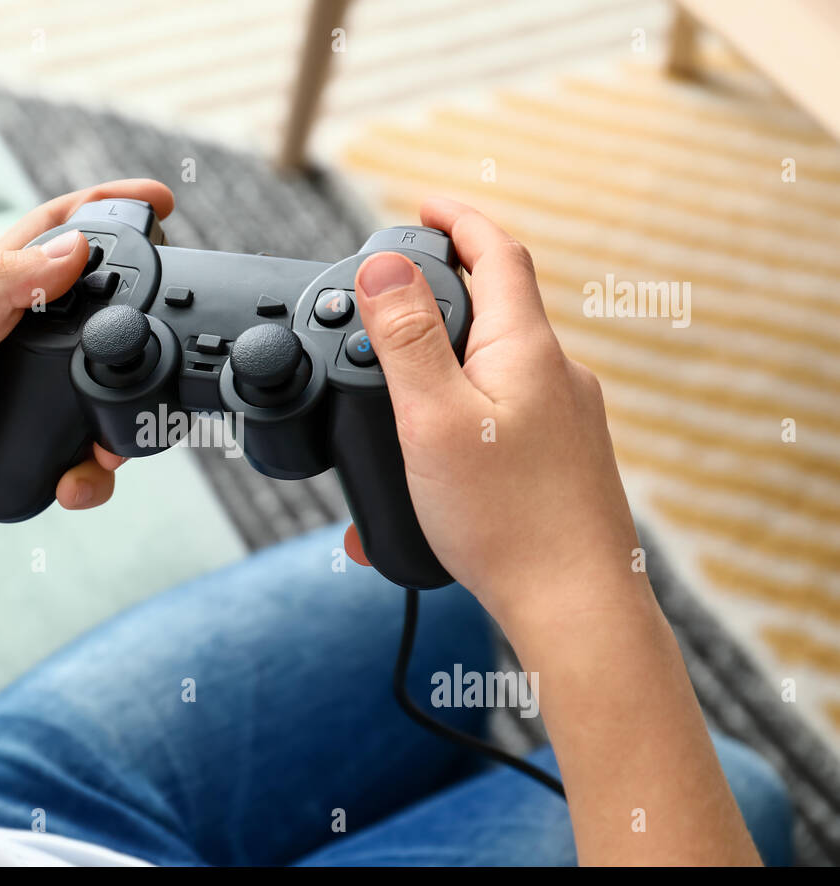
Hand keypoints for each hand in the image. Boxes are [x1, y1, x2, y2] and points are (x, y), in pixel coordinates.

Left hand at [0, 179, 175, 565]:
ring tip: (108, 439)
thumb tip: (76, 247)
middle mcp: (25, 340)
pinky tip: (70, 481)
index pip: (60, 233)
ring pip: (115, 386)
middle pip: (107, 306)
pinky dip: (96, 473)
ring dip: (125, 412)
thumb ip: (4, 285)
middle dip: (144, 317)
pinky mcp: (50, 447)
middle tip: (172, 326)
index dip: (109, 208)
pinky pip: (98, 455)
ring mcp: (42, 394)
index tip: (161, 202)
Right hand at [343, 198, 649, 633]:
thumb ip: (407, 337)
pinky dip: (464, 415)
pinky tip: (434, 462)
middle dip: (444, 293)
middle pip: (499, 306)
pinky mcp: (564, 460)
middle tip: (392, 301)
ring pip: (499, 365)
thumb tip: (384, 264)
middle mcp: (558, 374)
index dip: (457, 219)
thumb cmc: (505, 519)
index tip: (422, 206)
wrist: (574, 606)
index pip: (496, 252)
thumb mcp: (433, 418)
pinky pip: (506, 415)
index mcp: (527, 349)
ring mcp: (567, 419)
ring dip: (448, 362)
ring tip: (399, 393)